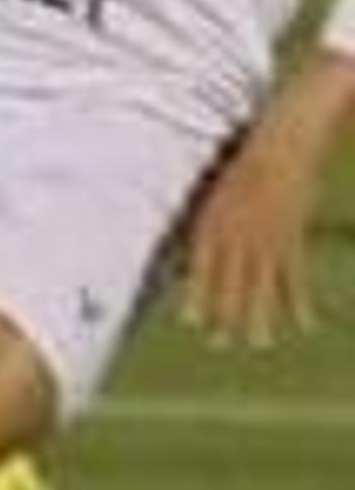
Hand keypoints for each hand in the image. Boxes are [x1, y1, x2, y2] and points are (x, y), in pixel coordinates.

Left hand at [181, 124, 323, 350]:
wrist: (281, 145)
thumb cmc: (242, 160)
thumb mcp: (212, 187)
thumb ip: (204, 218)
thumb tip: (187, 242)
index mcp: (212, 221)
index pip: (201, 267)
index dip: (196, 295)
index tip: (189, 321)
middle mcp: (237, 234)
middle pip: (230, 282)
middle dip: (225, 315)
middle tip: (219, 344)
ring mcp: (266, 238)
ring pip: (262, 285)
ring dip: (260, 317)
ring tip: (257, 344)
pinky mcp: (293, 238)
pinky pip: (296, 276)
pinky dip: (299, 301)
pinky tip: (303, 324)